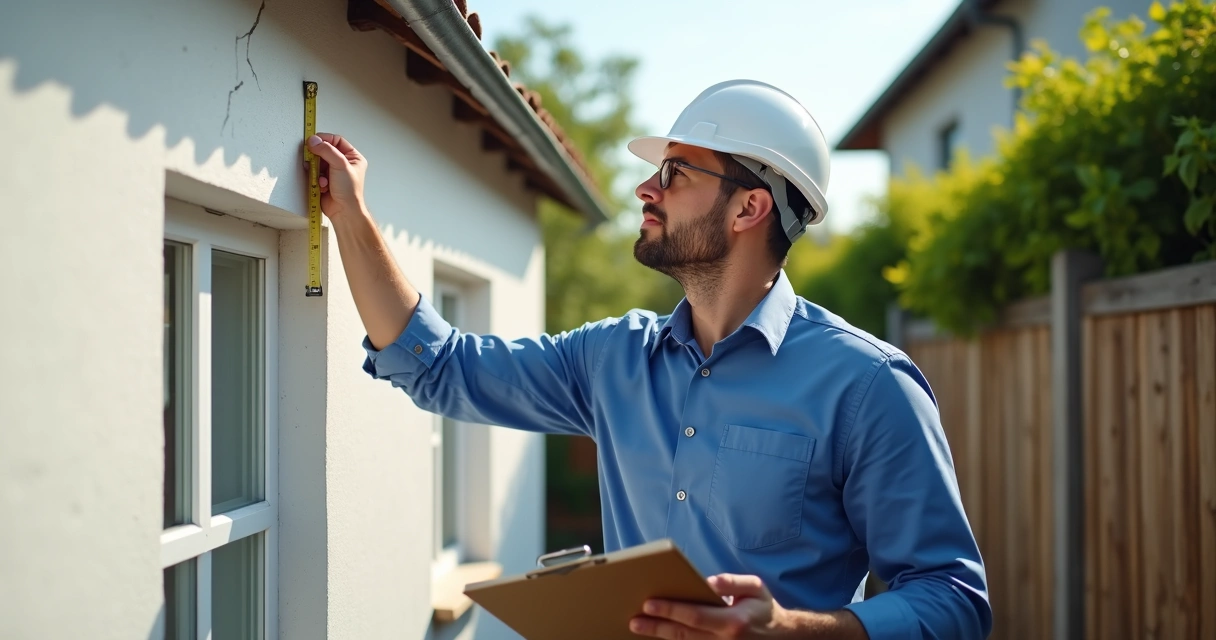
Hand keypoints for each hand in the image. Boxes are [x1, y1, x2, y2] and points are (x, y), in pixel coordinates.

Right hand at [305, 133, 367, 220]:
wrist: (343, 211)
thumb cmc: (349, 191)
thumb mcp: (340, 165)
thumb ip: (326, 150)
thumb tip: (314, 140)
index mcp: (353, 158)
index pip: (337, 141)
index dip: (325, 139)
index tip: (313, 140)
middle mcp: (344, 164)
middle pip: (325, 151)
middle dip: (318, 157)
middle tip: (312, 158)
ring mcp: (334, 173)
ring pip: (318, 163)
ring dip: (317, 170)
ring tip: (322, 178)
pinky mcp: (325, 181)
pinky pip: (315, 173)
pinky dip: (317, 179)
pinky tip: (322, 186)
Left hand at [629, 574, 793, 638]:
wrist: (782, 636)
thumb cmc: (764, 609)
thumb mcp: (754, 587)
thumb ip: (731, 582)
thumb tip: (707, 582)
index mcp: (732, 622)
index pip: (694, 616)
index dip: (670, 610)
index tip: (649, 603)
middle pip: (683, 634)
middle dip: (657, 626)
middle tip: (634, 620)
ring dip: (660, 636)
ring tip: (639, 627)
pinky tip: (658, 635)